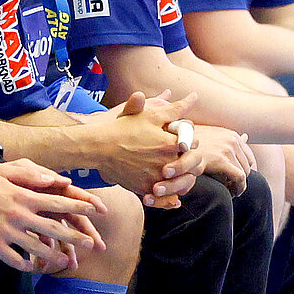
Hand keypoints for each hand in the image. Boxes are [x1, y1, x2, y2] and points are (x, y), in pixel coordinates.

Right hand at [0, 160, 106, 272]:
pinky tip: (36, 268)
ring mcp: (7, 232)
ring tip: (67, 261)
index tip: (96, 211)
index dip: (79, 207)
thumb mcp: (2, 170)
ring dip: (55, 256)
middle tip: (91, 244)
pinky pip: (16, 261)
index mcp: (22, 195)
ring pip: (37, 249)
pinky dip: (28, 266)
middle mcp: (18, 215)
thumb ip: (30, 173)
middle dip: (75, 237)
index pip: (57, 202)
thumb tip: (56, 179)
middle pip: (53, 228)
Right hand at [92, 89, 200, 206]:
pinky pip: (164, 196)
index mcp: (171, 145)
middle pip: (189, 163)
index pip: (194, 143)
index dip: (189, 139)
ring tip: (169, 167)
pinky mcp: (146, 190)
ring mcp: (156, 179)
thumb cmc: (124, 129)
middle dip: (186, 157)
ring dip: (179, 175)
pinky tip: (165, 186)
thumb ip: (176, 109)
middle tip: (177, 152)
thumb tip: (194, 96)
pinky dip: (168, 194)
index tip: (180, 137)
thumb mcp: (151, 115)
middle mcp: (167, 164)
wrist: (99, 148)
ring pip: (179, 181)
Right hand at [182, 124, 254, 194]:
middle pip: (248, 164)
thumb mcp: (209, 136)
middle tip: (233, 187)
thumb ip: (226, 139)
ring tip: (230, 191)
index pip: (248, 155)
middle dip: (241, 178)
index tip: (239, 179)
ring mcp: (227, 148)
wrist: (173, 142)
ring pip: (244, 172)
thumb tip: (246, 137)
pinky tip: (233, 194)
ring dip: (238, 184)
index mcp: (230, 134)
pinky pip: (239, 177)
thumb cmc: (189, 141)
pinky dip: (239, 187)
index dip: (246, 169)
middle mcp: (231, 139)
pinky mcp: (220, 159)